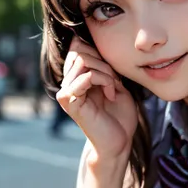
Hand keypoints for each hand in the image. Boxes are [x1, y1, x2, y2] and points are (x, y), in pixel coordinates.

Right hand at [57, 37, 137, 159]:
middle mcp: (68, 83)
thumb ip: (104, 66)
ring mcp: (66, 92)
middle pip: (79, 51)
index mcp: (77, 78)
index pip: (78, 47)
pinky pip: (86, 76)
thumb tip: (92, 45)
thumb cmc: (120, 117)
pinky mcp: (70, 101)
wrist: (119, 143)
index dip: (99, 52)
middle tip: (115, 80)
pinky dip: (104, 80)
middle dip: (103, 61)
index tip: (114, 72)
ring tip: (114, 87)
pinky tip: (111, 94)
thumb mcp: (116, 84)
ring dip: (105, 71)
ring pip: (82, 60)